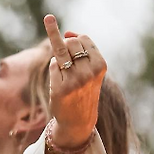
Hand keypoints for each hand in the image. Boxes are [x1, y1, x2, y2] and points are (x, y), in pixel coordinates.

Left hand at [43, 14, 106, 147]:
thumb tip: (67, 33)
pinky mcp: (60, 88)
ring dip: (59, 57)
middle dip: (65, 46)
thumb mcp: (91, 68)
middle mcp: (89, 72)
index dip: (74, 39)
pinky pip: (53, 66)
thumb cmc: (84, 89)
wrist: (79, 119)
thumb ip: (81, 49)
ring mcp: (74, 80)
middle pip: (70, 42)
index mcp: (100, 65)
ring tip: (66, 71)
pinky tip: (60, 82)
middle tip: (68, 61)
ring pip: (59, 51)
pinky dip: (54, 69)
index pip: (83, 38)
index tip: (70, 43)